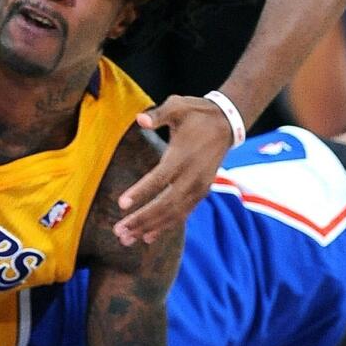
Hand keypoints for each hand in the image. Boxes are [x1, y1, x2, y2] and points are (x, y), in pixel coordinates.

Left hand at [115, 95, 233, 243]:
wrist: (226, 123)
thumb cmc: (196, 113)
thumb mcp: (178, 105)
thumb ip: (158, 114)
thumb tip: (140, 120)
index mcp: (183, 155)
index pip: (159, 179)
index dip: (140, 192)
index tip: (121, 204)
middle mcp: (192, 176)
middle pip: (165, 203)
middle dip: (142, 219)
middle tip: (119, 231)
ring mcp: (199, 187)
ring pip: (174, 214)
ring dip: (150, 228)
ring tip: (127, 239)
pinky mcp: (202, 192)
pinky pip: (182, 214)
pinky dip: (166, 226)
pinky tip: (148, 237)